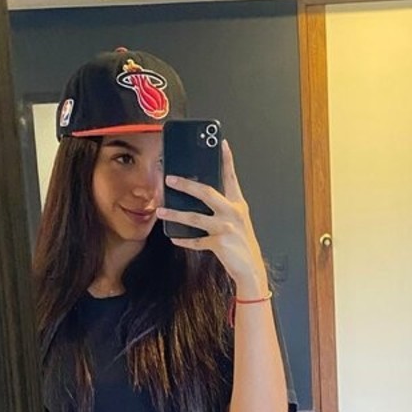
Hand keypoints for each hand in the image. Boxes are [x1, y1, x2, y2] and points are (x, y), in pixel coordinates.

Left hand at [155, 140, 267, 293]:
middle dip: (186, 185)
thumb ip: (223, 207)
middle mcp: (233, 212)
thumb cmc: (241, 243)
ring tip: (161, 211)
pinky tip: (174, 238)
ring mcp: (226, 228)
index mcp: (238, 204)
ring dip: (175, 214)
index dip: (227, 159)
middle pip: (207, 193)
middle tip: (169, 179)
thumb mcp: (237, 221)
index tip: (221, 143)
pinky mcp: (219, 243)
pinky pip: (196, 240)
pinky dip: (184, 239)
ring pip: (195, 218)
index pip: (231, 177)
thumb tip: (199, 195)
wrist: (250, 268)